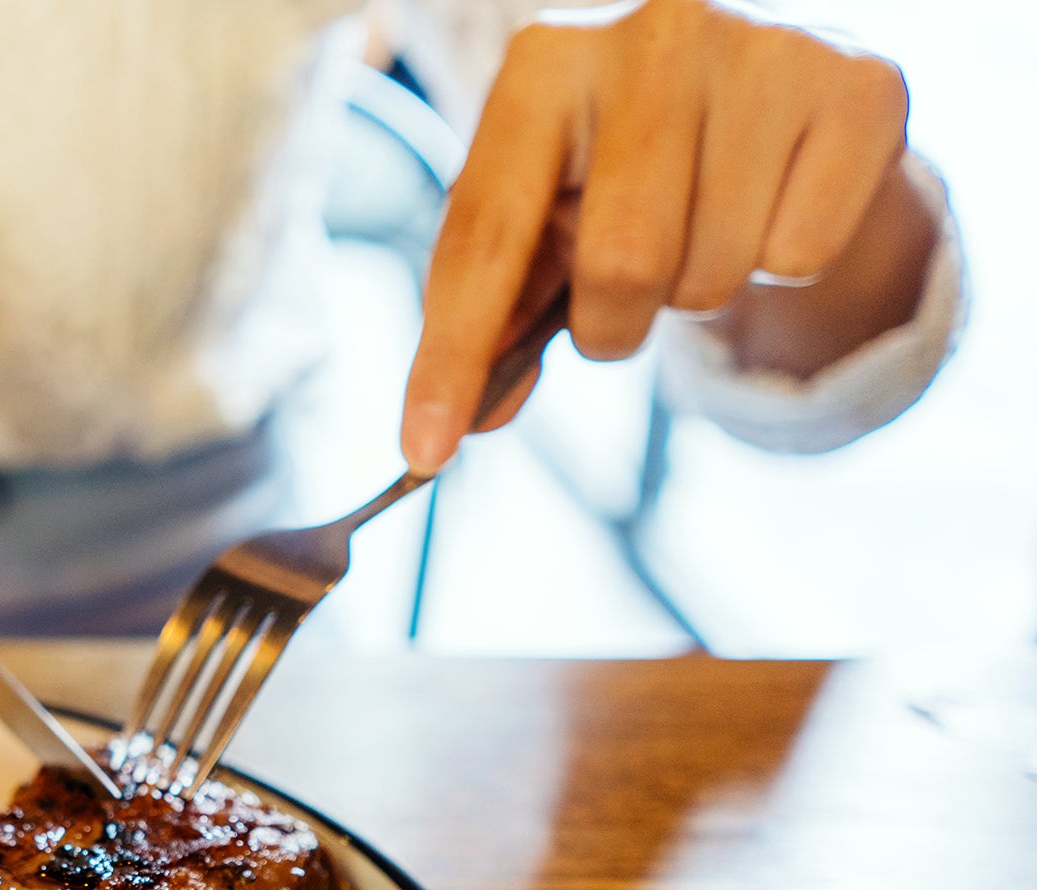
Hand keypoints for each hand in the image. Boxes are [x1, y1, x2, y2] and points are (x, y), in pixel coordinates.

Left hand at [402, 0, 933, 471]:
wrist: (760, 85)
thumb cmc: (620, 163)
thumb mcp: (541, 216)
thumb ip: (494, 314)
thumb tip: (466, 424)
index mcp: (542, 65)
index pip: (484, 238)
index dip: (452, 356)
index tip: (425, 451)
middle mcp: (651, 37)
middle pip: (623, 266)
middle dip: (613, 325)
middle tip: (618, 303)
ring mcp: (762, 52)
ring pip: (715, 274)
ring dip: (697, 292)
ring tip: (698, 228)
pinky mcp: (859, 87)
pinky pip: (802, 257)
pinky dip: (782, 263)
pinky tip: (772, 201)